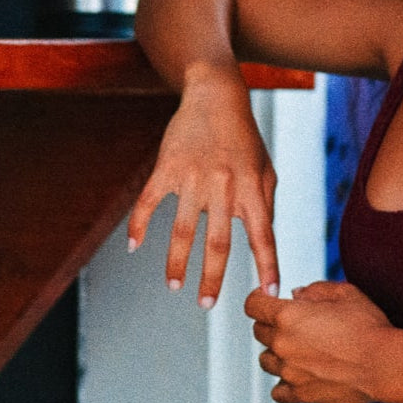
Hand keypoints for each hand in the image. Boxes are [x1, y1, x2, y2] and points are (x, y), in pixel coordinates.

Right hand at [127, 69, 278, 304]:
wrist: (216, 97)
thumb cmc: (245, 140)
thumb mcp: (266, 170)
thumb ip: (265, 206)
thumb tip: (264, 243)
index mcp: (253, 190)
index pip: (263, 236)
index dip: (268, 266)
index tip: (269, 293)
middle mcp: (225, 187)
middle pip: (218, 243)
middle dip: (212, 278)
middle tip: (206, 305)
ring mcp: (193, 177)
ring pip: (182, 230)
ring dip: (175, 262)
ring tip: (173, 286)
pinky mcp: (167, 167)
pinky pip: (149, 202)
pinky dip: (138, 226)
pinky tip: (133, 247)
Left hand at [246, 280, 393, 402]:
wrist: (384, 364)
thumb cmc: (369, 327)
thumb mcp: (346, 293)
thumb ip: (316, 289)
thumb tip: (297, 293)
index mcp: (288, 316)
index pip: (253, 304)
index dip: (260, 298)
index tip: (268, 300)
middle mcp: (282, 344)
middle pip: (259, 331)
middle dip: (272, 324)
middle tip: (296, 324)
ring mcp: (289, 371)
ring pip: (266, 360)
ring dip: (277, 353)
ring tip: (299, 350)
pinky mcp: (300, 394)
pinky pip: (278, 391)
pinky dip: (284, 383)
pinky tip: (299, 375)